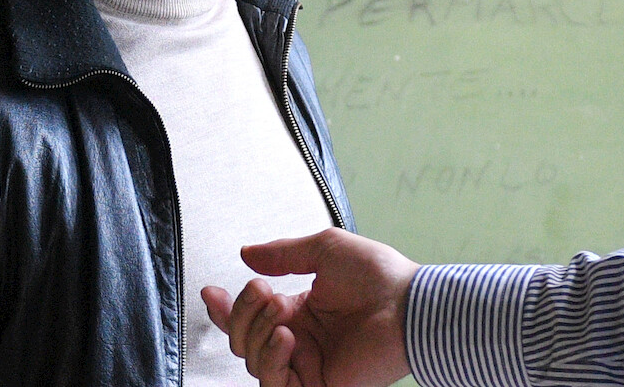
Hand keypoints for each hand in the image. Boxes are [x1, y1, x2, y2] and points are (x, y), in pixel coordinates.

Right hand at [202, 228, 419, 386]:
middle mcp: (300, 340)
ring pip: (253, 362)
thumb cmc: (380, 276)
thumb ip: (282, 253)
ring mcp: (308, 365)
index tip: (212, 291)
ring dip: (258, 333)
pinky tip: (287, 336)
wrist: (411, 304)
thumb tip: (246, 254)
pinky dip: (272, 359)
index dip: (226, 308)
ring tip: (283, 311)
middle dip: (244, 313)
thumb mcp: (324, 249)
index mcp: (299, 311)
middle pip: (243, 340)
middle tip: (266, 292)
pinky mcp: (319, 385)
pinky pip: (276, 384)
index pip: (250, 317)